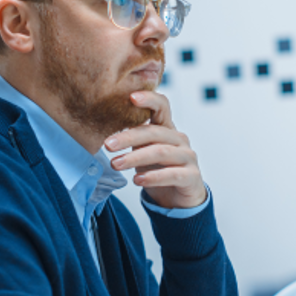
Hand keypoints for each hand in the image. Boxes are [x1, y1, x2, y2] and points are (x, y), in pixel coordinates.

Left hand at [104, 91, 207, 209]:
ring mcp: (188, 157)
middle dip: (128, 137)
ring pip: (160, 152)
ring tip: (116, 164)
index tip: (131, 97)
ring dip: (135, 158)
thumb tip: (103, 123)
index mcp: (167, 128)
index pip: (162, 106)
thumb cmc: (158, 169)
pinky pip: (172, 174)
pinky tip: (138, 180)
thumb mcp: (144, 149)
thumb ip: (133, 136)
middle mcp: (179, 139)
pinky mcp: (192, 176)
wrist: (178, 197)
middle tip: (108, 144)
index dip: (149, 99)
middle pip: (154, 132)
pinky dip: (153, 177)